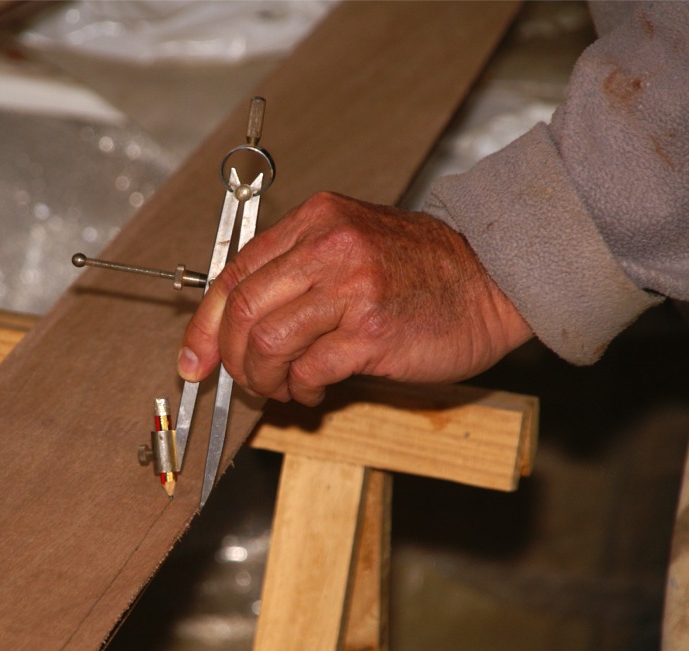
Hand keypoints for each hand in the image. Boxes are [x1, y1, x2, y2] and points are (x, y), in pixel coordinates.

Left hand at [178, 192, 531, 405]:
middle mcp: (328, 246)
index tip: (195, 359)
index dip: (205, 325)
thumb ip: (298, 273)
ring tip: (283, 388)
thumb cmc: (422, 269)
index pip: (235, 274)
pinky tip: (312, 392)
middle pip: (243, 309)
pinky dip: (300, 389)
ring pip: (268, 341)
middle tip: (243, 381)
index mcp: (316, 221)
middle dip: (232, 358)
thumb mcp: (351, 246)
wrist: (492, 279)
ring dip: (264, 378)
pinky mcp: (373, 330)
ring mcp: (352, 287)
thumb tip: (241, 327)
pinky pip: (310, 368)